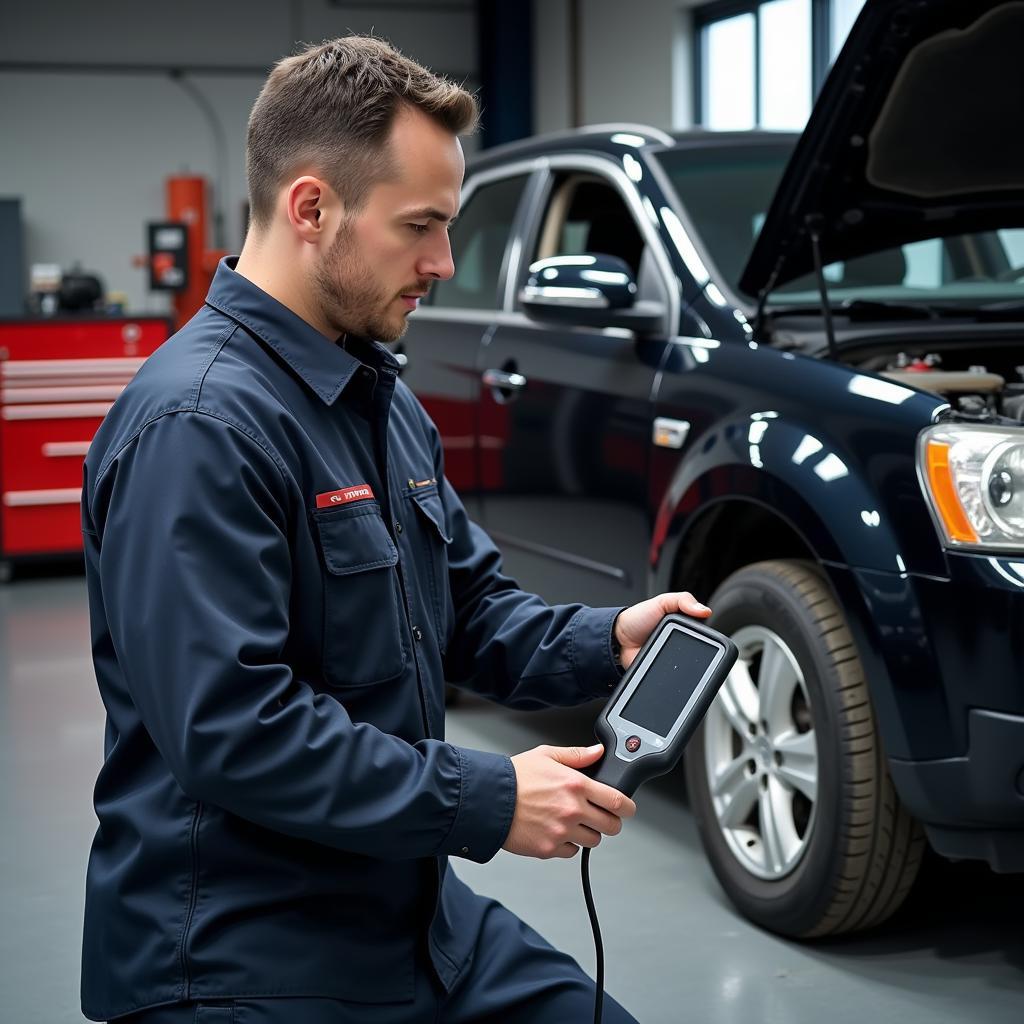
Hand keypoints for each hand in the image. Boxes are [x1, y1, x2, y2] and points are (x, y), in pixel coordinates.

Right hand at [503, 744, 636, 858]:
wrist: (487, 799)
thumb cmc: (514, 776)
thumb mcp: (546, 755)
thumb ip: (576, 755)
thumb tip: (598, 752)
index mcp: (576, 784)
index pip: (618, 801)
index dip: (628, 807)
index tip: (627, 809)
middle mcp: (572, 809)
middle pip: (611, 826)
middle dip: (610, 822)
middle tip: (600, 817)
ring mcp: (562, 831)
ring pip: (593, 841)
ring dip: (587, 833)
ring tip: (571, 821)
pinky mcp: (549, 849)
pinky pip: (571, 852)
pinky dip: (567, 844)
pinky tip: (555, 830)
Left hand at [614, 591, 711, 668]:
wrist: (617, 640)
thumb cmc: (636, 618)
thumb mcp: (660, 601)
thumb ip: (682, 600)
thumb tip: (704, 610)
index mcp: (682, 623)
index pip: (702, 627)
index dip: (703, 627)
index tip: (700, 624)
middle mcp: (680, 639)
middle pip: (697, 646)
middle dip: (692, 643)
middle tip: (679, 636)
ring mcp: (673, 655)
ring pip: (689, 661)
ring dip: (684, 658)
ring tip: (672, 648)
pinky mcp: (666, 669)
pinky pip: (676, 673)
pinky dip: (675, 670)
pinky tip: (671, 663)